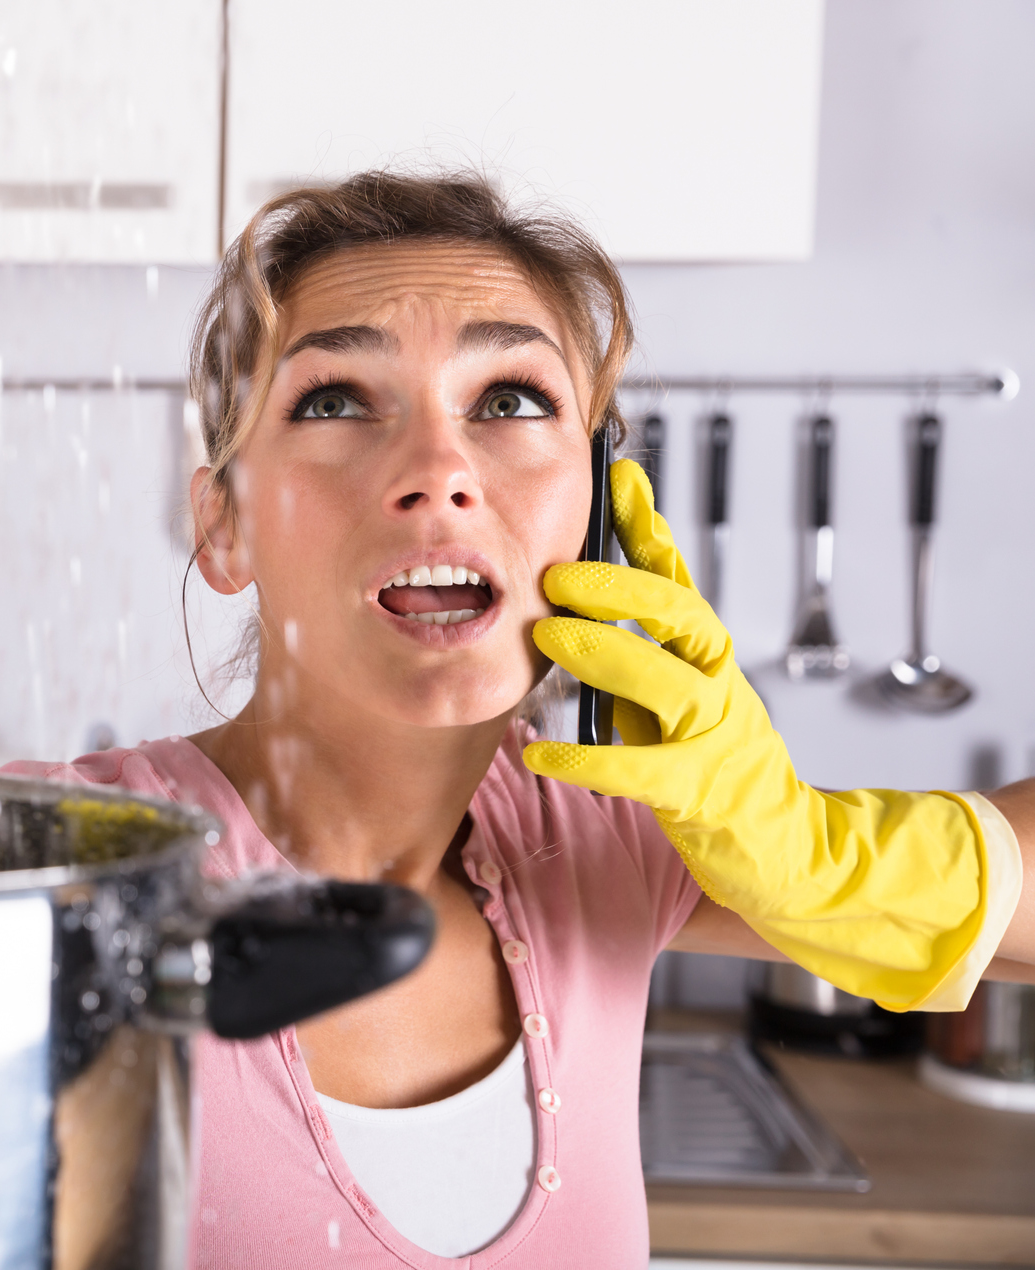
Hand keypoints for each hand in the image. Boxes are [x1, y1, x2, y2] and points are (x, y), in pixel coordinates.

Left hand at [520, 460, 1016, 1011]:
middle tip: (557, 575)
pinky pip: (642, 770)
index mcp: (706, 653)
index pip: (676, 577)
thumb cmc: (712, 765)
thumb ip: (633, 653)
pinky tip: (540, 752)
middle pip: (679, 613)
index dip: (649, 526)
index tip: (619, 477)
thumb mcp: (671, 694)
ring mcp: (716, 733)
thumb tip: (568, 605)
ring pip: (667, 680)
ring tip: (548, 636)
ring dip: (606, 653)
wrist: (785, 847)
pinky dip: (588, 760)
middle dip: (619, 587)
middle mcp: (718, 679)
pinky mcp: (703, 790)